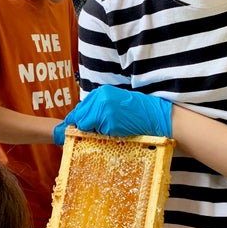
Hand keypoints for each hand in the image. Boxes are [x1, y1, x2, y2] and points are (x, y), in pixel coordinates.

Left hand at [53, 86, 172, 144]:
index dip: (76, 119)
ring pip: (85, 126)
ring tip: (109, 128)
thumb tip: (81, 119)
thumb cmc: (136, 110)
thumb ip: (98, 107)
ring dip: (93, 131)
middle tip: (92, 131)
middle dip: (82, 126)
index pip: (80, 108)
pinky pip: (98, 133)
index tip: (73, 127)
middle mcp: (100, 99)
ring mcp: (104, 111)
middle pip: (79, 117)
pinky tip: (115, 130)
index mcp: (100, 92)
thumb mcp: (114, 101)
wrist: (153, 115)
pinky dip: (104, 135)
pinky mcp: (109, 123)